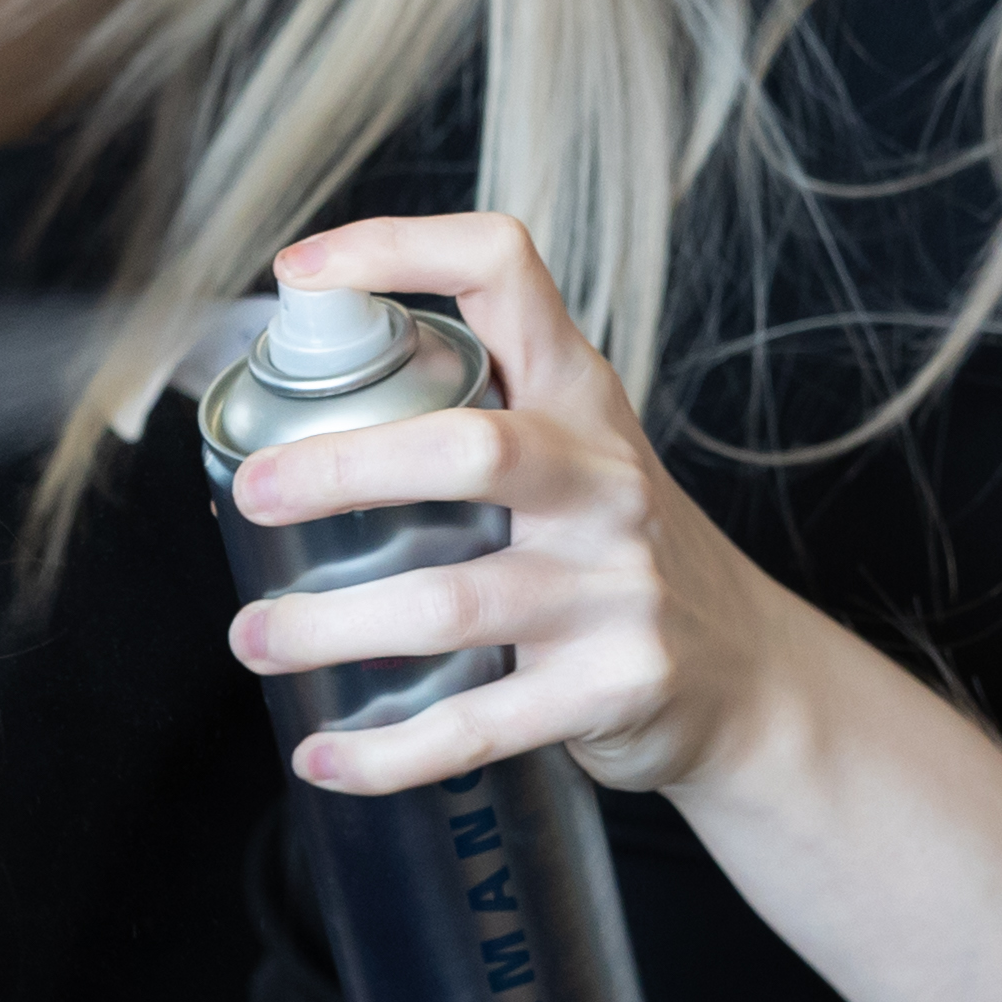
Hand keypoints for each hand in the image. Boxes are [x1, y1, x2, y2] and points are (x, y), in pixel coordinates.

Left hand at [216, 215, 801, 800]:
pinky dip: (388, 750)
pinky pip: (478, 725)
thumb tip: (285, 446)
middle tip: (254, 494)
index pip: (503, 271)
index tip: (302, 271)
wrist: (747, 676)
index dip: (399, 247)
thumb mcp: (576, 458)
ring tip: (255, 639)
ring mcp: (614, 588)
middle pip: (469, 448)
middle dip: (342, 467)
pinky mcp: (613, 687)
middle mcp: (602, 481)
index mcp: (580, 397)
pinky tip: (325, 754)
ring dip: (332, 626)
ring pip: (452, 603)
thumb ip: (471, 425)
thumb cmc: (615, 555)